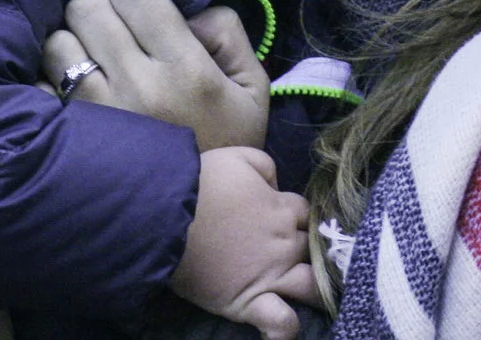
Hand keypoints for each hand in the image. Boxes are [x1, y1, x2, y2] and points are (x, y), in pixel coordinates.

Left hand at [41, 0, 269, 150]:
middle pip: (87, 7)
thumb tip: (187, 9)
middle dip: (101, 13)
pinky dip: (51, 84)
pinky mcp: (69, 138)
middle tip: (115, 37)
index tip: (144, 18)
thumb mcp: (252, 88)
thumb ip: (227, 33)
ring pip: (58, 41)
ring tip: (94, 66)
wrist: (200, 222)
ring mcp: (97, 113)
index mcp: (184, 68)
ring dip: (73, 46)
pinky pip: (39, 85)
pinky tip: (75, 96)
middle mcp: (137, 84)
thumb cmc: (227, 146)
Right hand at [169, 146, 316, 339]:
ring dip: (313, 289)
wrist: (168, 214)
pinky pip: (280, 322)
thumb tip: (276, 187)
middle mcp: (284, 243)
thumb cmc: (201, 182)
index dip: (296, 217)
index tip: (280, 219)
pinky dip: (284, 328)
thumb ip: (266, 167)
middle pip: (310, 248)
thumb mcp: (238, 157)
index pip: (306, 215)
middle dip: (302, 249)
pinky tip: (281, 330)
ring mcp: (271, 275)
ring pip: (311, 286)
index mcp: (282, 208)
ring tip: (304, 293)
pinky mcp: (249, 302)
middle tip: (284, 252)